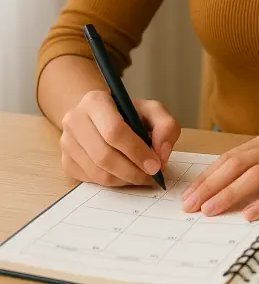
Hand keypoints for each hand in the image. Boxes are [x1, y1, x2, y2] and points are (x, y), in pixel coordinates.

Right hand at [60, 90, 180, 187]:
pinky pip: (92, 181)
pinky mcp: (66, 162)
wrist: (99, 117)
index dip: (137, 151)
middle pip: (104, 155)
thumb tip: (162, 153)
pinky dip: (113, 182)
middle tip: (151, 176)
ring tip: (142, 176)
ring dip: (125, 180)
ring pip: (98, 172)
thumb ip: (166, 126)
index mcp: (95, 101)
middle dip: (132, 171)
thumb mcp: (152, 111)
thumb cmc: (127, 114)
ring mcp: (67, 142)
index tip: (155, 165)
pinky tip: (125, 175)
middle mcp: (74, 120)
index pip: (114, 131)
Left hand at [181, 115, 258, 220]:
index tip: (189, 194)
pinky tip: (251, 214)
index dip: (208, 176)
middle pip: (236, 165)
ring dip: (230, 193)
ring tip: (210, 211)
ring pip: (256, 176)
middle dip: (210, 186)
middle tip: (189, 206)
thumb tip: (240, 183)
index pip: (231, 157)